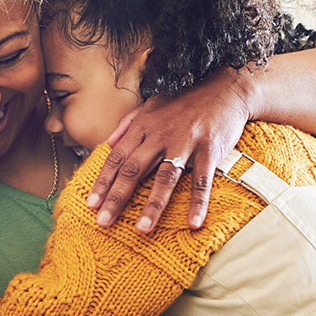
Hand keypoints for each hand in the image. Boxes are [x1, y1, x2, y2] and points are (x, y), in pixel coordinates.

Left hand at [89, 70, 251, 231]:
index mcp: (143, 126)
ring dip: (153, 204)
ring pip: (165, 177)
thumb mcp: (152, 105)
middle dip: (117, 197)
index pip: (117, 158)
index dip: (103, 181)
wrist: (224, 87)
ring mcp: (185, 141)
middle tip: (104, 222)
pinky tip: (194, 222)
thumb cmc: (186, 100)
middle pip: (133, 170)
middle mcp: (160, 134)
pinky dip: (198, 202)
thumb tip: (108, 143)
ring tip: (143, 228)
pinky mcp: (209, 148)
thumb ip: (128, 124)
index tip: (91, 204)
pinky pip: (201, 179)